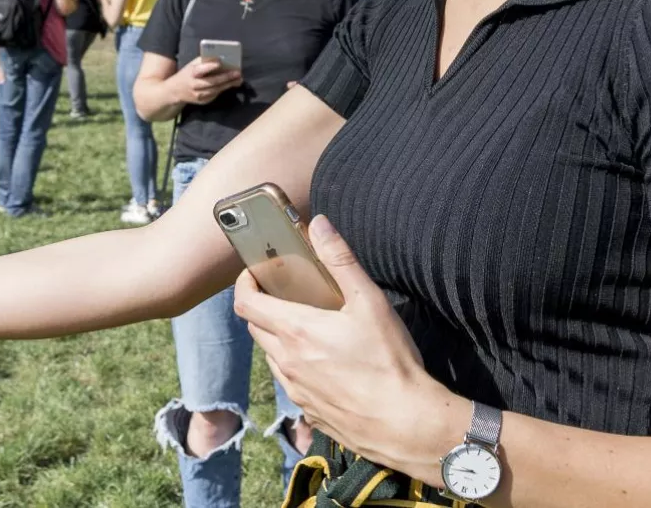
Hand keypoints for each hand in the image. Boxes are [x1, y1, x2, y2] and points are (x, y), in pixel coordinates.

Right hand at [168, 57, 241, 105]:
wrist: (175, 91)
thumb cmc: (187, 74)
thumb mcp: (191, 65)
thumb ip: (203, 61)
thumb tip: (219, 58)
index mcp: (191, 73)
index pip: (200, 70)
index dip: (210, 66)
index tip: (220, 62)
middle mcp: (194, 85)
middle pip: (212, 82)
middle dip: (226, 77)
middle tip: (237, 73)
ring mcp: (198, 95)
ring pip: (216, 90)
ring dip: (228, 84)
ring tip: (239, 79)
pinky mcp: (202, 101)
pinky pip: (215, 94)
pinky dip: (224, 89)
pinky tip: (232, 84)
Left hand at [234, 216, 458, 481]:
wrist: (406, 425)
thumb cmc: (389, 363)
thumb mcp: (370, 302)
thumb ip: (341, 261)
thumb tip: (319, 225)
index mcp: (295, 332)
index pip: (245, 303)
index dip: (244, 283)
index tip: (256, 273)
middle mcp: (286, 362)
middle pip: (255, 328)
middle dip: (263, 306)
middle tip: (287, 294)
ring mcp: (296, 390)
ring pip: (272, 356)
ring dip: (279, 337)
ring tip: (309, 327)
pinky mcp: (309, 411)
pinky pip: (290, 382)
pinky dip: (296, 365)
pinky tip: (325, 363)